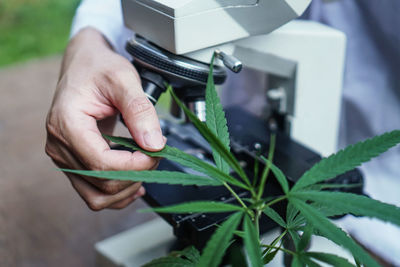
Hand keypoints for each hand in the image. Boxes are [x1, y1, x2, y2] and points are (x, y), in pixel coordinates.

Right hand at [45, 27, 165, 210]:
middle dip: (137, 174)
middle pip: (102, 183)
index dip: (135, 165)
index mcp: (67, 125)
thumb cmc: (99, 67)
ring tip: (146, 166)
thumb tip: (154, 144)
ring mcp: (65, 157)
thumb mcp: (123, 79)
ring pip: (97, 196)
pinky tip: (135, 180)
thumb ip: (140, 111)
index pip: (101, 164)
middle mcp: (60, 146)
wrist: (85, 65)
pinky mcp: (74, 162)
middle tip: (156, 152)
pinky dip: (118, 192)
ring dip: (128, 188)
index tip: (158, 151)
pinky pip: (95, 192)